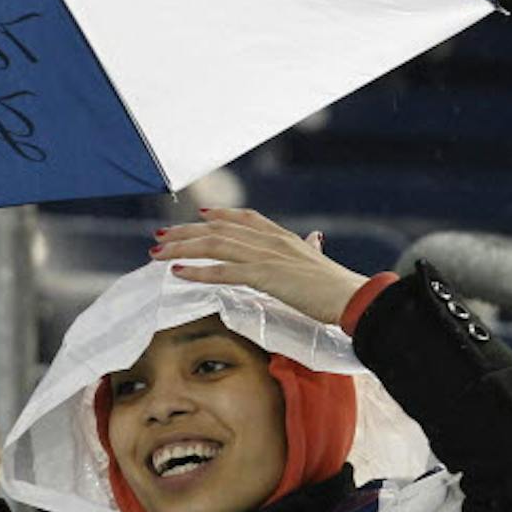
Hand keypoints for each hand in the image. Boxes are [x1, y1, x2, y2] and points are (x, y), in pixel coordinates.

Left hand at [153, 207, 369, 324]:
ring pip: (215, 245)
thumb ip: (308, 250)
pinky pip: (224, 271)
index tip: (199, 214)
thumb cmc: (338, 289)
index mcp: (283, 237)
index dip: (218, 214)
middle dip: (186, 232)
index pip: (244, 217)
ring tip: (158, 252)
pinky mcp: (265, 276)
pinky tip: (178, 272)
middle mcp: (271, 240)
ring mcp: (267, 256)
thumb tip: (313, 240)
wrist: (353, 298)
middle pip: (219, 229)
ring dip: (182, 248)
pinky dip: (198, 270)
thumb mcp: (317, 264)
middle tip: (161, 236)